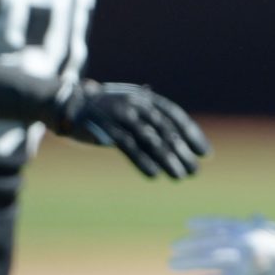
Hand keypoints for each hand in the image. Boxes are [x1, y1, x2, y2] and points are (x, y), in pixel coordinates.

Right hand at [54, 81, 210, 179]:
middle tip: (196, 171)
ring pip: (150, 139)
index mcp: (146, 98)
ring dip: (167, 159)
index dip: (192, 134)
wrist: (68, 102)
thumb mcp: (131, 104)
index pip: (176, 116)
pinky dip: (142, 160)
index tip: (205, 153)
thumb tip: (176, 135)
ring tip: (180, 176)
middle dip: (183, 151)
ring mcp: (122, 115)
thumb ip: (151, 116)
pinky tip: (154, 174)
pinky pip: (128, 146)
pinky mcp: (106, 129)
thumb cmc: (105, 107)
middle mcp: (137, 104)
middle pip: (166, 130)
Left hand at [170, 215, 274, 274]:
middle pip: (213, 241)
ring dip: (190, 261)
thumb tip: (253, 215)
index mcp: (254, 228)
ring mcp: (247, 257)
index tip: (188, 224)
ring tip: (173, 264)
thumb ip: (261, 226)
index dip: (205, 224)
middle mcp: (248, 238)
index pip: (224, 224)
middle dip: (192, 244)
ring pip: (212, 258)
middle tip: (174, 248)